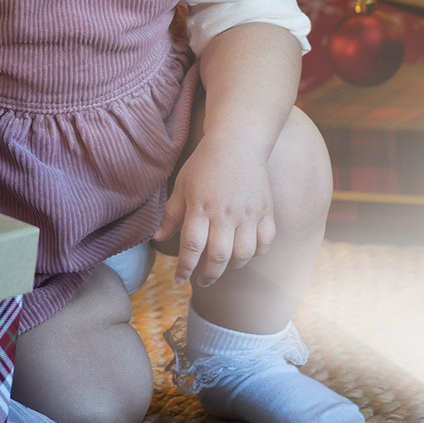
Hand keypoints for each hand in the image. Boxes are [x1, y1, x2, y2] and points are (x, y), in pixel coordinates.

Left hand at [160, 137, 276, 287]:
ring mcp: (248, 213)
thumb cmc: (206, 163)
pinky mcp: (265, 210)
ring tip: (222, 267)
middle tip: (201, 281)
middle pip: (218, 256)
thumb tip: (158, 238)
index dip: (184, 267)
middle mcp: (225, 213)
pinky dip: (256, 252)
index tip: (179, 279)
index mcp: (201, 207)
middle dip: (208, 275)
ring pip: (243, 254)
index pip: (191, 246)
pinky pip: (265, 241)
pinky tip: (246, 253)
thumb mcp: (182, 185)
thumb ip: (172, 214)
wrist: (238, 141)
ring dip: (232, 267)